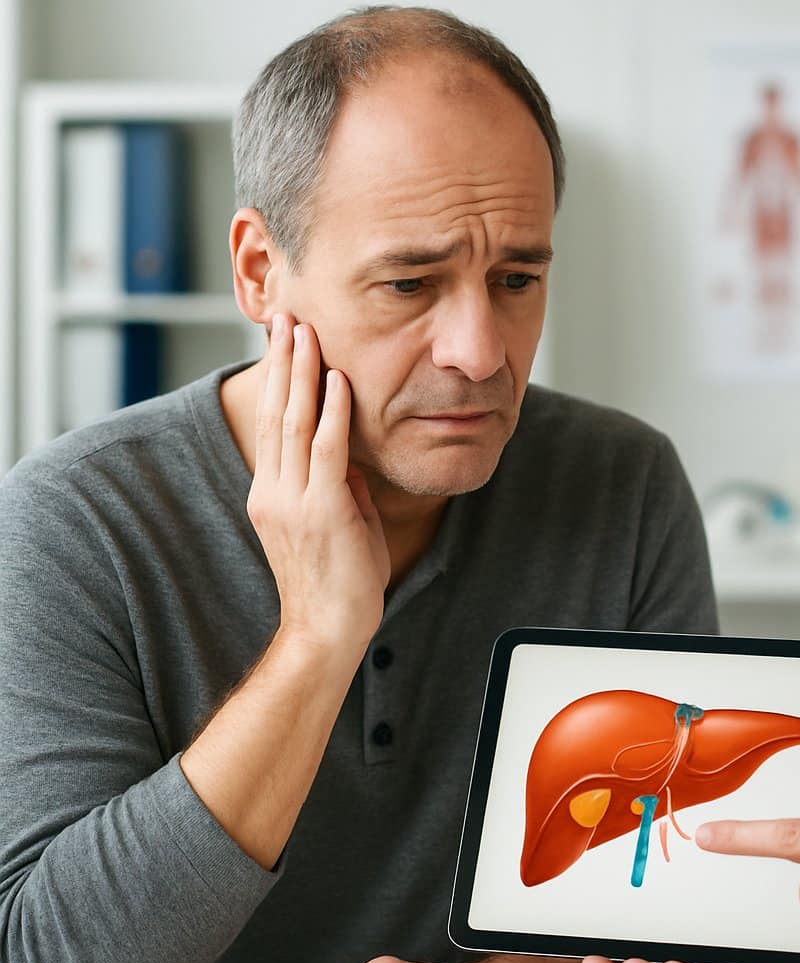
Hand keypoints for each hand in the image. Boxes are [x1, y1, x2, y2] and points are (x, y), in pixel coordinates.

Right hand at [247, 314, 388, 659]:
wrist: (328, 631)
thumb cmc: (340, 583)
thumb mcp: (338, 522)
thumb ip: (339, 485)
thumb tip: (349, 451)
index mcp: (271, 494)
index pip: (272, 424)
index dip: (276, 379)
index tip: (282, 341)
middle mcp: (274, 492)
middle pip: (276, 413)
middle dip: (281, 361)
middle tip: (285, 317)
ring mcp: (294, 501)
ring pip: (295, 423)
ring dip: (302, 373)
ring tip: (305, 332)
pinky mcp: (322, 512)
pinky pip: (327, 452)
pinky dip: (332, 413)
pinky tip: (336, 381)